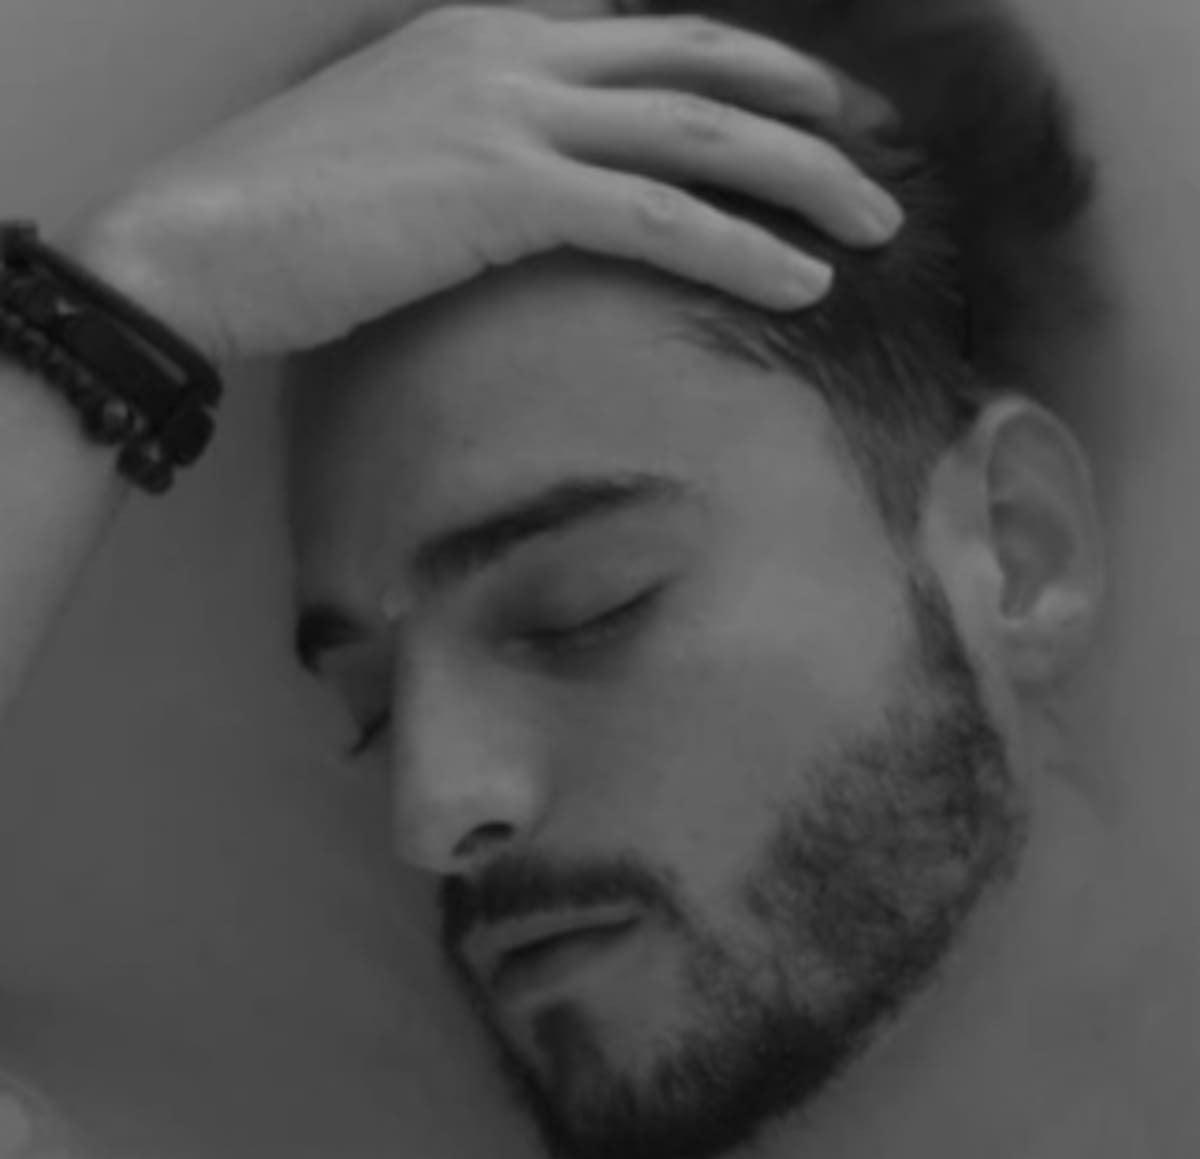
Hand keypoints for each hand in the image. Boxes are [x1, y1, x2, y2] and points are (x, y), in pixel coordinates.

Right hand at [82, 5, 903, 362]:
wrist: (199, 237)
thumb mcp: (407, 146)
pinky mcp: (506, 188)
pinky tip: (804, 286)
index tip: (819, 115)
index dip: (754, 72)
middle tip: (880, 159)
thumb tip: (545, 190)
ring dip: (807, 180)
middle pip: (707, 67)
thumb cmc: (290, 211)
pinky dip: (741, 250)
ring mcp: (514, 109)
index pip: (660, 35)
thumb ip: (489, 142)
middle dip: (812, 111)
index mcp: (498, 28)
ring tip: (877, 230)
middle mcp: (518, 46)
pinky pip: (658, 214)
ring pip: (704, 134)